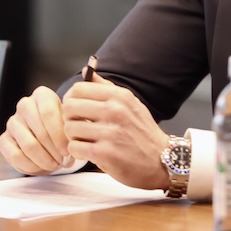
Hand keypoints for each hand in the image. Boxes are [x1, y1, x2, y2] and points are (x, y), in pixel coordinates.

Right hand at [0, 85, 70, 174]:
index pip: (49, 113)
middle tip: (64, 162)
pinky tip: (41, 167)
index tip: (68, 151)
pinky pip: (15, 156)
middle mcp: (25, 105)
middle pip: (39, 131)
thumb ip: (77, 124)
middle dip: (54, 151)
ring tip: (55, 164)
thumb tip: (76, 136)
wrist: (52, 137)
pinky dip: (31, 166)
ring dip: (44, 160)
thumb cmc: (65, 128)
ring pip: (28, 145)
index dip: (59, 136)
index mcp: (42, 95)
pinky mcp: (4, 139)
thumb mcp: (74, 121)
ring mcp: (12, 122)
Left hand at [62, 74, 170, 190]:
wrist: (161, 160)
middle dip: (69, 118)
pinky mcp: (104, 154)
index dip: (71, 99)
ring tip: (84, 141)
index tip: (76, 110)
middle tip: (78, 126)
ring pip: (69, 129)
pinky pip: (74, 148)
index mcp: (120, 96)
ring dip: (73, 137)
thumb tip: (86, 70)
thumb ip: (106, 87)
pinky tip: (88, 152)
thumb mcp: (130, 103)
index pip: (78, 89)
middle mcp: (115, 111)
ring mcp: (110, 133)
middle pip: (69, 107)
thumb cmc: (142, 132)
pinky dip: (77, 152)